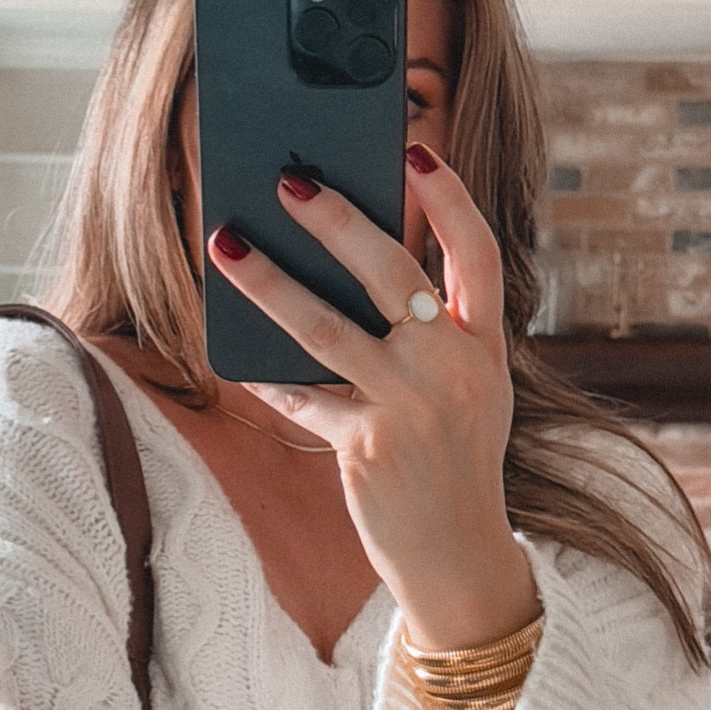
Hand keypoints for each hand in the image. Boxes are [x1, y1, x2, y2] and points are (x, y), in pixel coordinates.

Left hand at [206, 149, 537, 650]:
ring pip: (328, 329)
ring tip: (227, 246)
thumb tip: (348, 275)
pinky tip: (235, 356)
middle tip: (289, 179)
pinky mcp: (368, 449)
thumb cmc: (450, 465)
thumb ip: (431, 338)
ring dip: (271, 283)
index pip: (476, 255)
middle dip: (337, 220)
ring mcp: (410, 409)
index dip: (448, 199)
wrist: (458, 558)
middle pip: (393, 273)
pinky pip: (303, 398)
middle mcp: (453, 369)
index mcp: (483, 348)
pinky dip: (267, 378)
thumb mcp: (466, 394)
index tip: (415, 151)